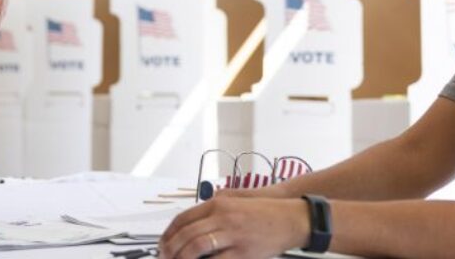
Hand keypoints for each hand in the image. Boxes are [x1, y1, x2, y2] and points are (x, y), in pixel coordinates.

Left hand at [158, 195, 308, 258]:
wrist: (292, 217)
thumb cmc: (265, 211)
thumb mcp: (236, 201)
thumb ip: (215, 208)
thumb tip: (194, 221)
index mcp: (218, 203)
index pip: (183, 218)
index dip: (168, 233)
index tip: (163, 245)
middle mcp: (222, 216)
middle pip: (186, 233)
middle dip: (170, 249)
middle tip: (164, 258)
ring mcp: (233, 234)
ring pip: (196, 246)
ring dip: (181, 258)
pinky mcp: (243, 252)